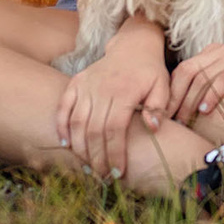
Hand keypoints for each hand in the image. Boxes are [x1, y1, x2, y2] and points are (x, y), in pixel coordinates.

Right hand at [55, 28, 169, 179]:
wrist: (132, 46)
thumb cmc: (150, 72)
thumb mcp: (163, 86)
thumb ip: (159, 107)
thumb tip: (152, 128)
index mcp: (125, 90)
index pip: (115, 128)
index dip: (115, 153)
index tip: (118, 172)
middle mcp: (102, 88)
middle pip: (94, 130)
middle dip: (97, 157)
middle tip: (103, 177)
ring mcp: (86, 85)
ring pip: (77, 122)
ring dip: (80, 148)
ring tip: (88, 167)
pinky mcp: (76, 83)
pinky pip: (63, 107)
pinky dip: (61, 127)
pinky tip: (66, 145)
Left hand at [168, 44, 223, 127]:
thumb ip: (207, 87)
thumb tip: (180, 114)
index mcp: (211, 52)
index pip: (182, 70)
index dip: (170, 93)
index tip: (164, 115)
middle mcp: (220, 50)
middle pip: (187, 71)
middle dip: (176, 98)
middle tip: (172, 121)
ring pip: (202, 76)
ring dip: (190, 101)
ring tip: (186, 120)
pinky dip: (212, 95)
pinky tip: (205, 110)